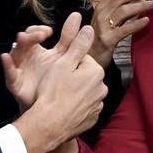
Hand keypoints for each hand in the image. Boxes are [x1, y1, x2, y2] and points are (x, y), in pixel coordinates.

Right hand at [10, 15, 107, 152]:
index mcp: (96, 71)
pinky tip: (64, 108)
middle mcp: (102, 88)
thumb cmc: (53, 91)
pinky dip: (76, 106)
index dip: (68, 62)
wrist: (50, 124)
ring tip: (59, 97)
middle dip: (73, 77)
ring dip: (75, 92)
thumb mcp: (63, 63)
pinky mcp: (92, 119)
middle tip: (56, 83)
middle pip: (85, 75)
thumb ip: (78, 44)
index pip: (83, 59)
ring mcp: (98, 105)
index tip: (58, 69)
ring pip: (85, 92)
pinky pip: (84, 107)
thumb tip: (89, 28)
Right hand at [89, 0, 152, 68]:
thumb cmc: (101, 38)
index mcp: (102, 6)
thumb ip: (121, 9)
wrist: (88, 58)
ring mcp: (103, 26)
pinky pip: (124, 29)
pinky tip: (147, 21)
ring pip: (124, 10)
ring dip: (142, 5)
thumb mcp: (108, 20)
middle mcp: (101, 13)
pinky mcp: (108, 40)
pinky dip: (137, 24)